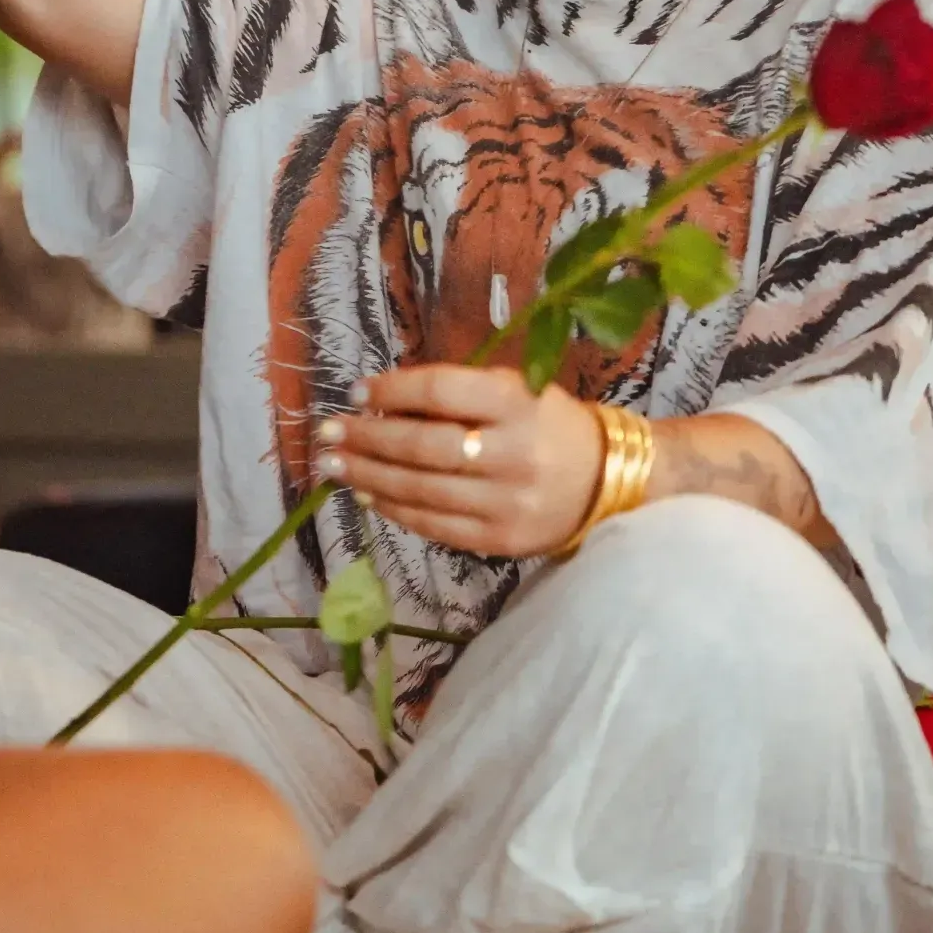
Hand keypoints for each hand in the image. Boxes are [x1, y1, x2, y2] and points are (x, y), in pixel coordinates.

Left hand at [315, 365, 603, 555]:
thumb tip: (381, 405)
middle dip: (366, 440)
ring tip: (334, 466)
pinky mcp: (500, 540)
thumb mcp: (517, 392)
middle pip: (422, 447)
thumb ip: (458, 395)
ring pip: (421, 491)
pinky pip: (435, 525)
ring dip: (369, 477)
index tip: (357, 392)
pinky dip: (396, 509)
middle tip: (327, 434)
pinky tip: (370, 497)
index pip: (441, 393)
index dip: (392, 391)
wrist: (605, 482)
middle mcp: (513, 453)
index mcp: (518, 403)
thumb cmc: (546, 425)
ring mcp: (506, 502)